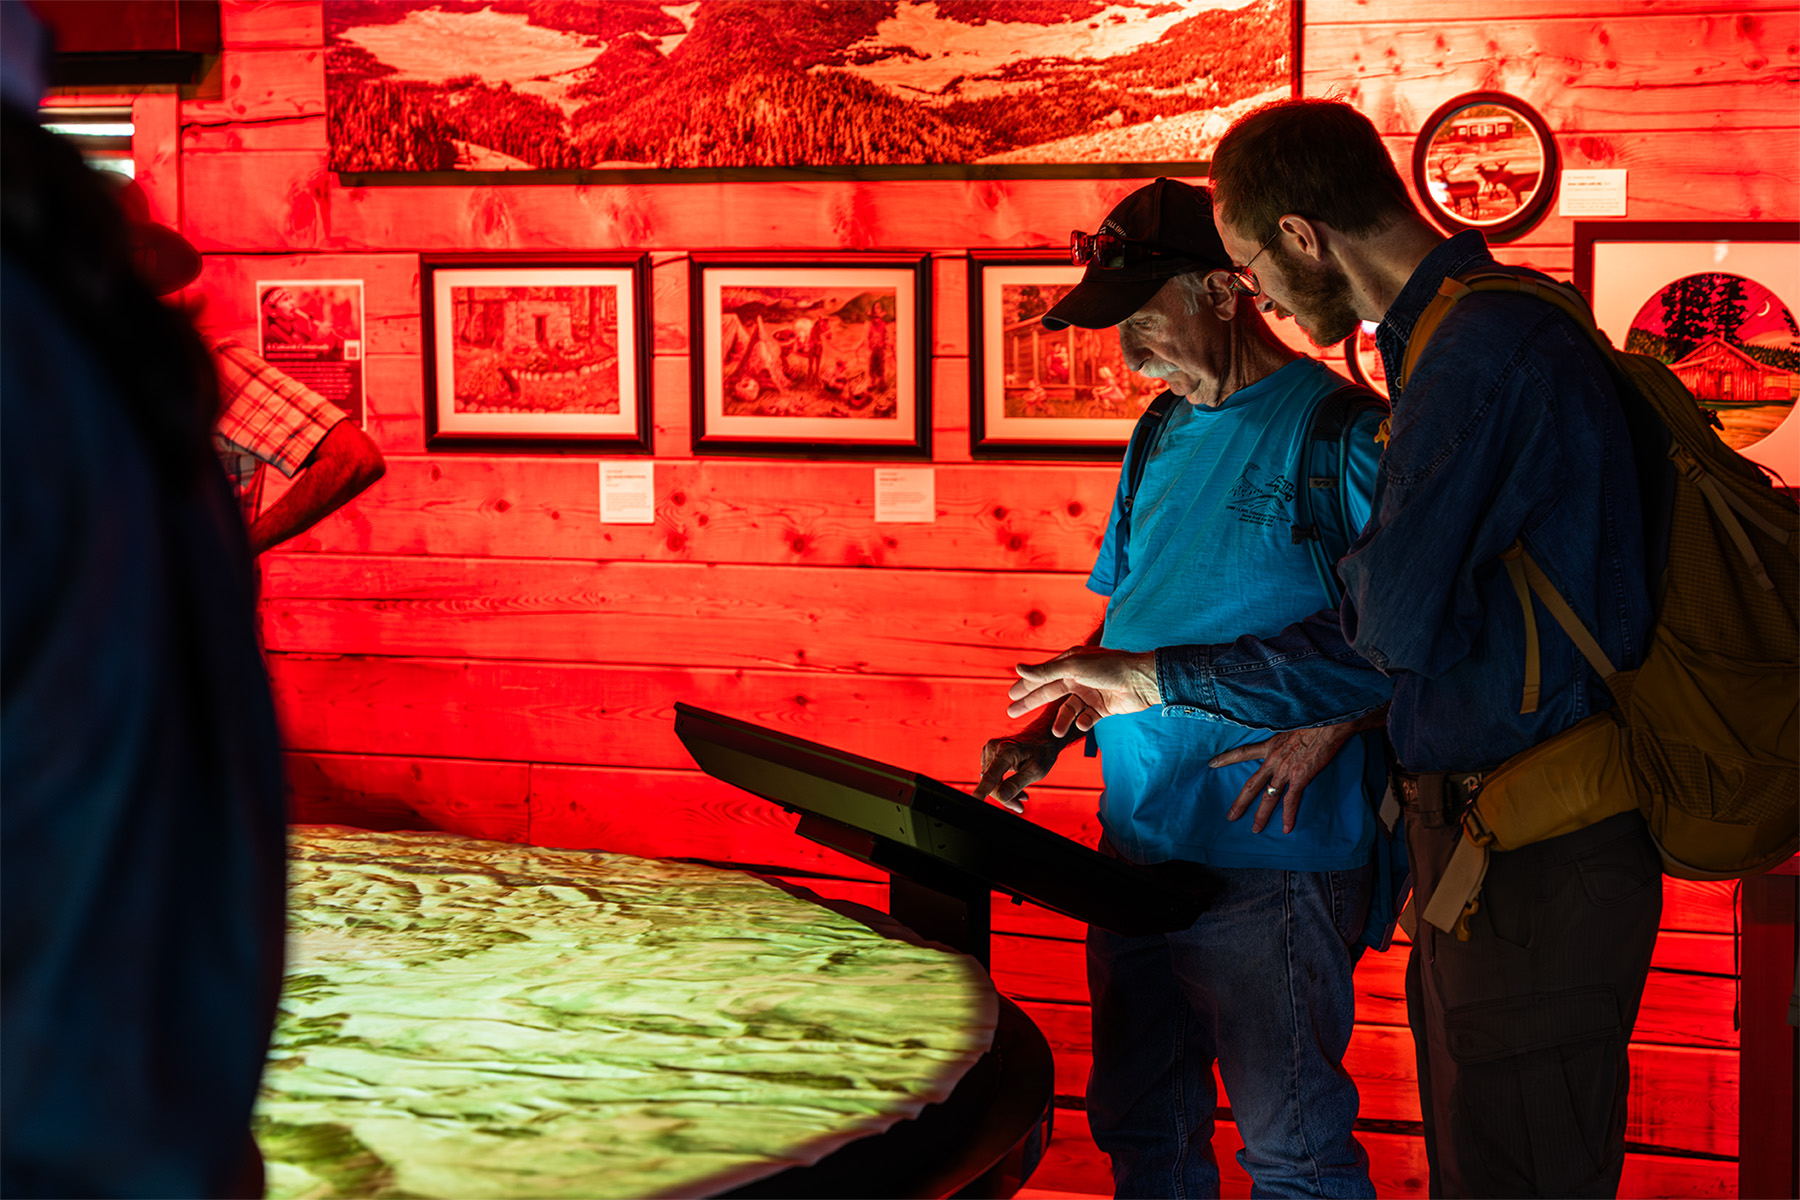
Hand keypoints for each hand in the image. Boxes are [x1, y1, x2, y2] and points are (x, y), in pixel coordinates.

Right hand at [973, 732, 1062, 813]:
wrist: (1042, 735)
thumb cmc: (1042, 752)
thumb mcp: (1036, 770)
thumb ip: (1017, 784)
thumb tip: (1001, 797)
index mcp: (1006, 750)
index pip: (991, 776)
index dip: (982, 791)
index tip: (975, 800)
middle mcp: (993, 747)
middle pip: (991, 782)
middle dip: (1004, 797)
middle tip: (1019, 806)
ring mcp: (988, 749)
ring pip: (990, 781)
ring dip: (1003, 791)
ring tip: (1021, 796)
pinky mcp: (988, 753)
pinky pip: (991, 775)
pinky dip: (1001, 784)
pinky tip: (1014, 787)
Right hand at [1006, 647, 1159, 735]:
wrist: (1141, 681)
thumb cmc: (1108, 667)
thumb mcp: (1073, 667)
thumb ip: (1045, 671)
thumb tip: (1018, 668)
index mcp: (1070, 663)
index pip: (1043, 676)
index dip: (1026, 685)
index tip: (1010, 695)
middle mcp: (1078, 678)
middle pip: (1049, 693)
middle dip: (1031, 703)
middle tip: (1012, 712)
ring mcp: (1090, 694)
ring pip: (1068, 710)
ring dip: (1062, 721)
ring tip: (1056, 732)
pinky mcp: (1102, 708)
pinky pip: (1086, 719)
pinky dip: (1083, 723)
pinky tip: (1084, 724)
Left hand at [1214, 720, 1365, 833]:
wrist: (1327, 723)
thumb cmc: (1313, 720)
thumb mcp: (1290, 725)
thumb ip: (1284, 736)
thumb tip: (1287, 739)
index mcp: (1271, 745)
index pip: (1243, 752)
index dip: (1227, 758)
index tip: (1212, 763)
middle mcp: (1274, 759)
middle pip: (1252, 784)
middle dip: (1240, 802)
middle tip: (1230, 816)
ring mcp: (1286, 770)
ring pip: (1269, 796)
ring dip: (1262, 815)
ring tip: (1256, 829)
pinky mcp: (1300, 777)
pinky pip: (1291, 800)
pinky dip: (1288, 815)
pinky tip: (1286, 828)